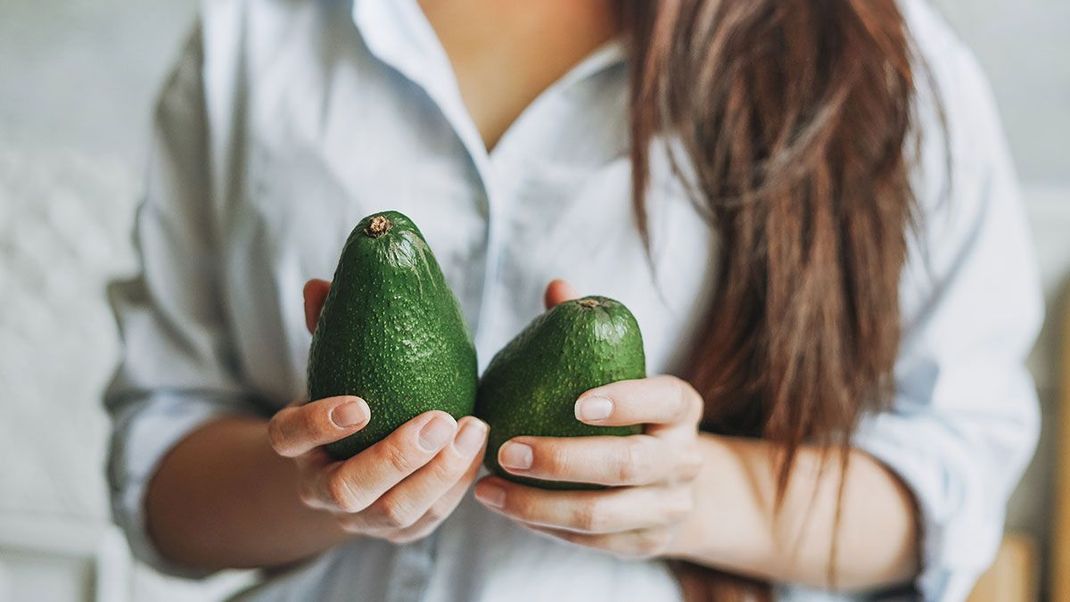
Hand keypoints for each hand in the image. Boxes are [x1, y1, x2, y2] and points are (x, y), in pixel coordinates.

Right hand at [266, 279, 487, 543]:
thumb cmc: (348, 394)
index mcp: (297, 445)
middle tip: (439, 420)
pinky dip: (457, 484)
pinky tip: (479, 446)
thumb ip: (328, 326)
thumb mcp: (333, 364)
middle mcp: (321, 490)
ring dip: (439, 473)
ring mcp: (362, 519)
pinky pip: (431, 519)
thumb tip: (320, 282)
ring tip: (472, 429)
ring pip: (395, 513)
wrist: (356, 461)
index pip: (289, 438)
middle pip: (348, 491)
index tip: (360, 404)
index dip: (317, 425)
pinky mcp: (400, 531)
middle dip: (397, 458)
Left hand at [473, 280, 703, 558]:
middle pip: (629, 464)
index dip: (627, 401)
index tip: (576, 402)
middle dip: (563, 460)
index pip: (665, 400)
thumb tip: (558, 287)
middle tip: (507, 449)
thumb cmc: (630, 415)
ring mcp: (669, 506)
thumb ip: (587, 332)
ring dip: (539, 505)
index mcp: (682, 408)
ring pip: (604, 515)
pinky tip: (508, 508)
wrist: (670, 483)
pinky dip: (545, 528)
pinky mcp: (645, 544)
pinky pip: (591, 543)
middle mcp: (684, 459)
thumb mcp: (620, 373)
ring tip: (489, 489)